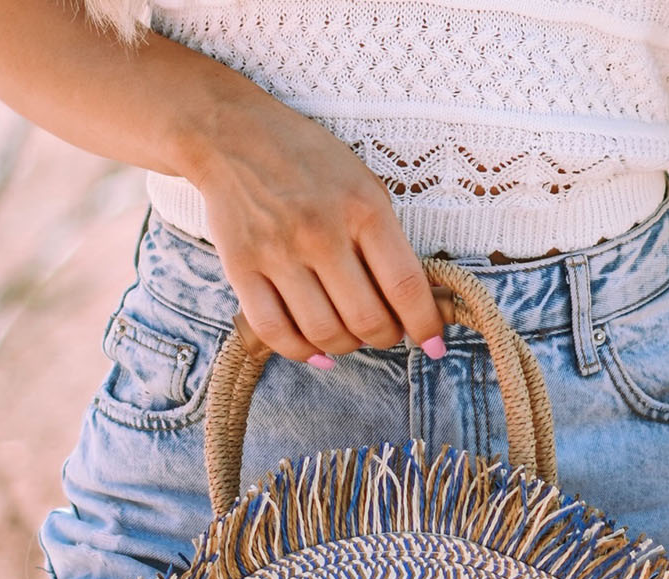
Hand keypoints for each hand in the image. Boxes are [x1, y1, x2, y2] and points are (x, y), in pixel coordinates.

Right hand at [189, 86, 447, 363]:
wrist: (233, 136)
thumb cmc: (310, 164)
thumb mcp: (363, 186)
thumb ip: (387, 242)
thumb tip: (412, 305)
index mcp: (361, 208)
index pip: (404, 286)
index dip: (425, 325)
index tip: (434, 344)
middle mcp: (320, 232)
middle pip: (366, 320)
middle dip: (385, 337)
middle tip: (384, 331)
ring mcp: (278, 252)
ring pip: (324, 333)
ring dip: (346, 346)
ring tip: (349, 334)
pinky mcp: (241, 268)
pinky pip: (275, 331)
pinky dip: (301, 351)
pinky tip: (316, 351)